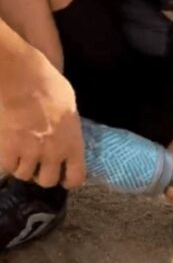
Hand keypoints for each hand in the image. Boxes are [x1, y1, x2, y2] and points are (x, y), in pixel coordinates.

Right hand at [0, 50, 85, 188]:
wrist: (21, 80)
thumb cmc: (49, 87)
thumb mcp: (69, 110)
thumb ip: (68, 130)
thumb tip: (66, 135)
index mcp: (73, 144)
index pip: (76, 178)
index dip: (69, 180)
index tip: (63, 178)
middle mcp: (52, 154)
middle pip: (47, 181)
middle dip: (42, 174)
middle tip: (37, 164)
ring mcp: (29, 153)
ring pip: (24, 175)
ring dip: (23, 167)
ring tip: (21, 155)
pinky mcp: (7, 150)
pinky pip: (7, 166)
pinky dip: (7, 162)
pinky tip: (8, 151)